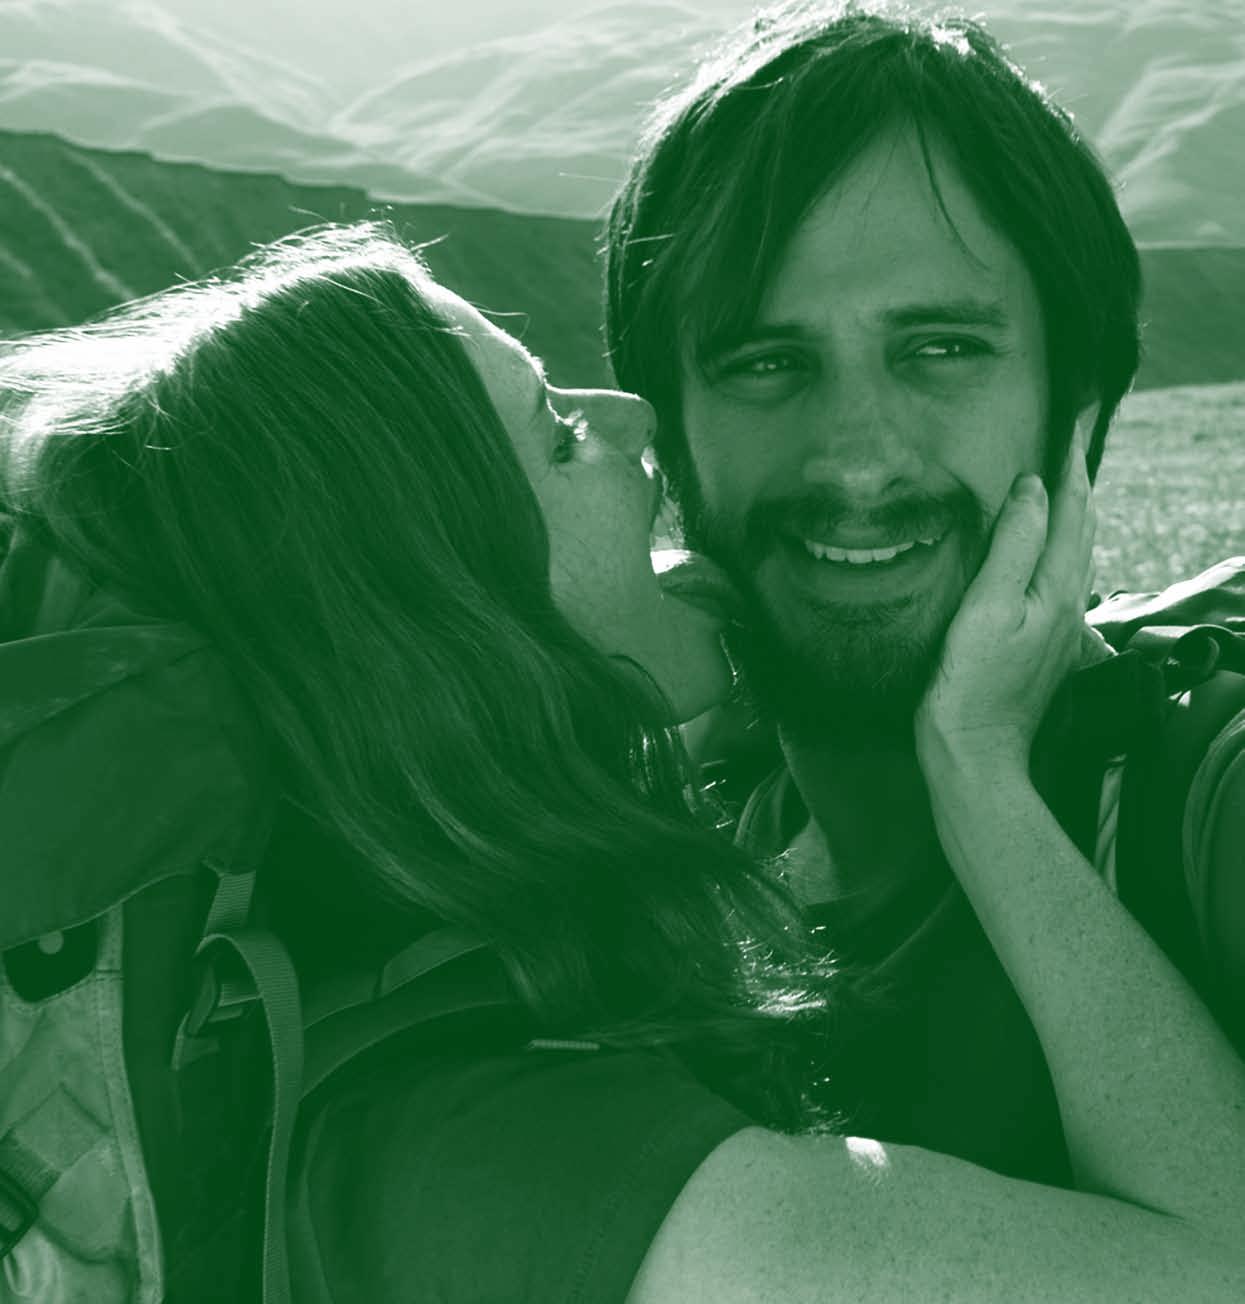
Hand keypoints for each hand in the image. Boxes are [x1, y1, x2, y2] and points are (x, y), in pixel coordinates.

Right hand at [916, 415, 1096, 772]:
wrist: (974, 752)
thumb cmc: (971, 687)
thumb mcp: (986, 610)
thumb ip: (1012, 547)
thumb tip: (1032, 489)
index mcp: (1056, 588)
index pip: (1072, 507)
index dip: (1071, 461)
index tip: (1070, 418)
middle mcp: (1067, 602)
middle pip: (1081, 526)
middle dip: (1076, 478)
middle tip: (1066, 437)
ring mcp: (1057, 625)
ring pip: (1073, 551)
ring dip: (1069, 511)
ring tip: (1057, 481)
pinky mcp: (1041, 642)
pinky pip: (1056, 575)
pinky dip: (1054, 544)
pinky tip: (1038, 549)